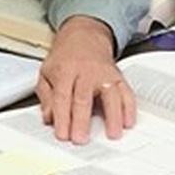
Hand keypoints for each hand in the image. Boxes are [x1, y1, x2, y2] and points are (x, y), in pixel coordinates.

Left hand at [36, 16, 135, 143]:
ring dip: (112, 116)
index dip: (62, 117)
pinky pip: (126, 92)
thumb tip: (49, 117)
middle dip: (82, 120)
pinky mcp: (118, 76)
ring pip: (109, 94)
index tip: (63, 134)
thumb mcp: (46, 72)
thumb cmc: (65, 58)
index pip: (62, 96)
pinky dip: (129, 107)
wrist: (84, 36)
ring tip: (112, 133)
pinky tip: (128, 121)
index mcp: (65, 70)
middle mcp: (85, 71)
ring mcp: (103, 74)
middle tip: (81, 138)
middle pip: (83, 97)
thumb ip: (46, 96)